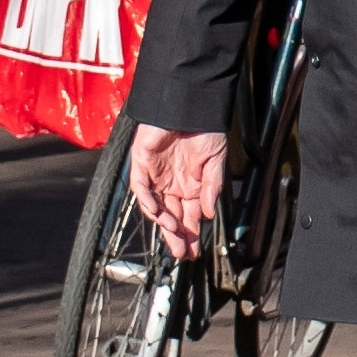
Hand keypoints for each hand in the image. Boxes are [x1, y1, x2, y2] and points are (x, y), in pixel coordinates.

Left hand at [132, 125, 228, 258]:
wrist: (188, 103)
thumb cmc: (203, 127)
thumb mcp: (216, 159)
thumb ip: (212, 186)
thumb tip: (210, 212)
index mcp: (190, 184)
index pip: (189, 215)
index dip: (192, 233)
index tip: (196, 251)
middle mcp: (172, 183)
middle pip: (172, 216)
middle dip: (177, 236)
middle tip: (183, 252)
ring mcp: (155, 175)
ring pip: (155, 206)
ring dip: (164, 222)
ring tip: (175, 234)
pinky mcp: (141, 164)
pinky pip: (140, 188)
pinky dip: (147, 202)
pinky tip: (159, 213)